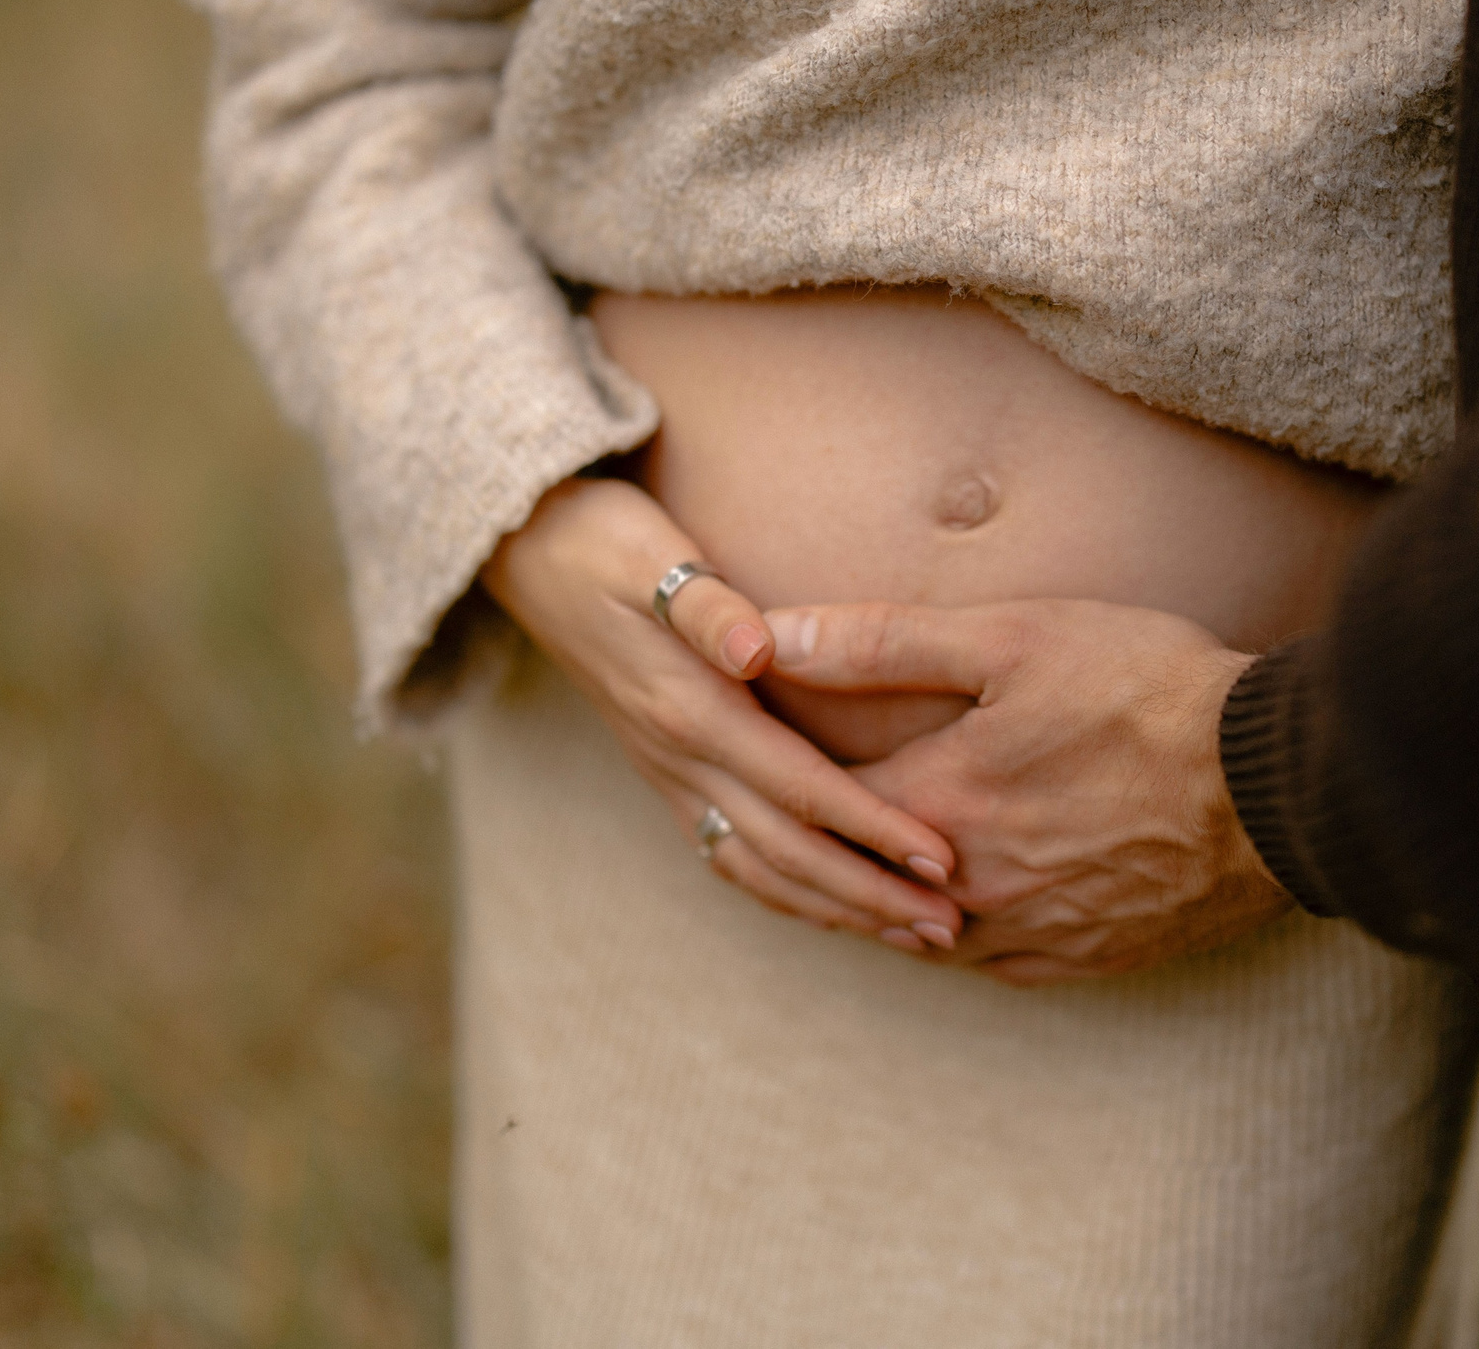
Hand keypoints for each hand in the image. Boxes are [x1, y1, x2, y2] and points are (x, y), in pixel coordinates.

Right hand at [481, 477, 963, 951]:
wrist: (530, 555)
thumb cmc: (606, 542)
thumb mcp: (652, 556)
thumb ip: (706, 606)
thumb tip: (758, 648)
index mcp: (691, 711)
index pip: (800, 787)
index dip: (872, 828)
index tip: (939, 859)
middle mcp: (680, 759)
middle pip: (787, 851)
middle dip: (870, 896)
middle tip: (949, 927)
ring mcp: (670, 776)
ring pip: (758, 870)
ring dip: (836, 910)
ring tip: (910, 935)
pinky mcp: (667, 777)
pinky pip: (731, 857)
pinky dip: (787, 893)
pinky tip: (833, 908)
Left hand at [763, 599, 1289, 984]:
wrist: (1277, 784)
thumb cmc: (1151, 691)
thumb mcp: (1014, 637)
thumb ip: (884, 642)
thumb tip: (770, 636)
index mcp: (938, 804)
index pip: (812, 806)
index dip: (771, 778)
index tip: (744, 754)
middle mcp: (967, 888)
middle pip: (848, 887)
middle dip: (802, 856)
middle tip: (758, 830)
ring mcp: (1027, 933)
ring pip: (912, 936)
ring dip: (871, 905)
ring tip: (841, 871)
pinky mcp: (1082, 959)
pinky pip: (985, 964)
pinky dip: (948, 937)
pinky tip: (945, 914)